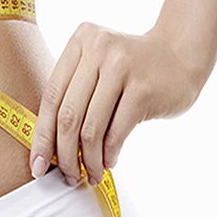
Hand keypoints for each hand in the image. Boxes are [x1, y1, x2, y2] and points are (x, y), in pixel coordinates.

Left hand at [29, 22, 201, 185]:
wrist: (180, 53)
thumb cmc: (130, 66)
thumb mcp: (95, 63)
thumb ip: (72, 91)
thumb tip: (48, 145)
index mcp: (79, 41)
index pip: (50, 96)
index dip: (41, 134)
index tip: (36, 163)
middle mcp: (97, 49)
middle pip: (68, 115)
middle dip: (63, 154)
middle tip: (66, 175)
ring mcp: (121, 67)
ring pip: (91, 127)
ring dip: (88, 159)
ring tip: (90, 173)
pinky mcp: (143, 89)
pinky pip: (116, 131)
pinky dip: (109, 153)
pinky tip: (108, 162)